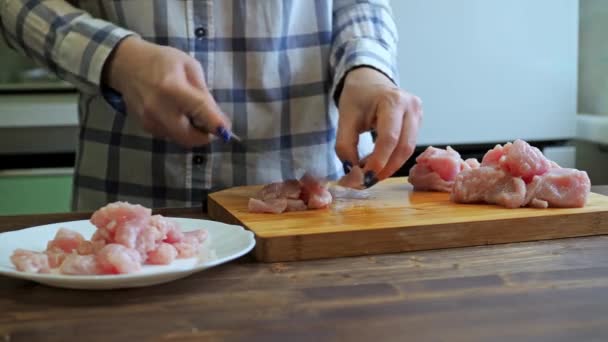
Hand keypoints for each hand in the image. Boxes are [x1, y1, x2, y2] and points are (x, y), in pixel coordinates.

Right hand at [103, 36, 230, 147]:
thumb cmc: (162, 61)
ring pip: (181, 139)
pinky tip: (178, 115)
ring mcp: (150, 120)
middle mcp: (159, 109)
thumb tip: (216, 117)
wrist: (126, 64)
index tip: (226, 130)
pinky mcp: (145, 127)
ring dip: (192, 133)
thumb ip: (203, 91)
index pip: (200, 112)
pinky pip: (170, 136)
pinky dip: (179, 130)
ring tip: (193, 115)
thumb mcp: (189, 66)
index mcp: (172, 88)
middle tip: (211, 126)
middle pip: (190, 137)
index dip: (216, 124)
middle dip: (205, 136)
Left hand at [336, 67, 422, 186]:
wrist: (369, 80)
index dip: (378, 161)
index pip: (389, 138)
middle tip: (367, 180)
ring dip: (389, 166)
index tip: (364, 177)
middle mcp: (411, 106)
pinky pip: (408, 146)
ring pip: (408, 150)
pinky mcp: (418, 123)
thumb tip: (352, 172)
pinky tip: (377, 161)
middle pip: (403, 147)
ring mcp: (418, 114)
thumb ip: (345, 146)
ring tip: (369, 171)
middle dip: (385, 168)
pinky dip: (392, 159)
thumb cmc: (357, 97)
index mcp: (393, 100)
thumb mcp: (345, 118)